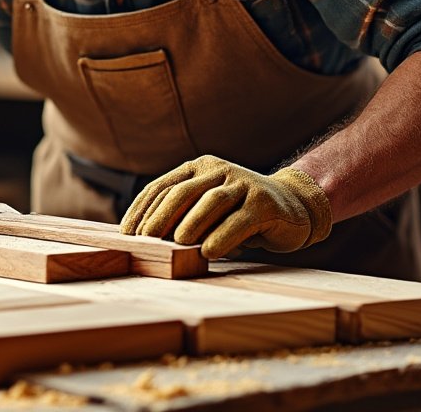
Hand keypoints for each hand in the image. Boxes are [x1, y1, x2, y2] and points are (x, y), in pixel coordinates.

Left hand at [119, 155, 331, 259]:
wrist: (293, 207)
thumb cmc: (239, 213)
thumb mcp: (207, 210)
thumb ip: (182, 216)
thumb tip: (144, 240)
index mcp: (199, 168)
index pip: (163, 186)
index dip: (142, 209)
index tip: (127, 233)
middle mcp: (219, 170)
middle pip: (183, 191)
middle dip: (160, 217)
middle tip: (145, 239)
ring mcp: (244, 184)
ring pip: (212, 201)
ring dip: (191, 223)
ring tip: (177, 243)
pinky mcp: (265, 203)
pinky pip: (240, 220)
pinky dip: (222, 237)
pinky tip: (209, 252)